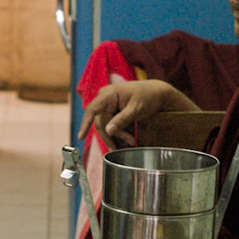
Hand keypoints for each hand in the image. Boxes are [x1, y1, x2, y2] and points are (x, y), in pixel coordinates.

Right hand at [79, 78, 194, 148]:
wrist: (158, 93)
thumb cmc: (148, 97)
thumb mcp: (136, 109)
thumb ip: (122, 120)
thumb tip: (108, 131)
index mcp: (109, 94)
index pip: (92, 110)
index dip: (85, 124)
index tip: (80, 137)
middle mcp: (106, 98)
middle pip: (102, 122)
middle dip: (113, 135)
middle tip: (126, 145)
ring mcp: (109, 104)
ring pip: (107, 125)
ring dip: (118, 136)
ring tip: (132, 142)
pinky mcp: (114, 110)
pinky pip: (112, 124)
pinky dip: (120, 132)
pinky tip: (129, 138)